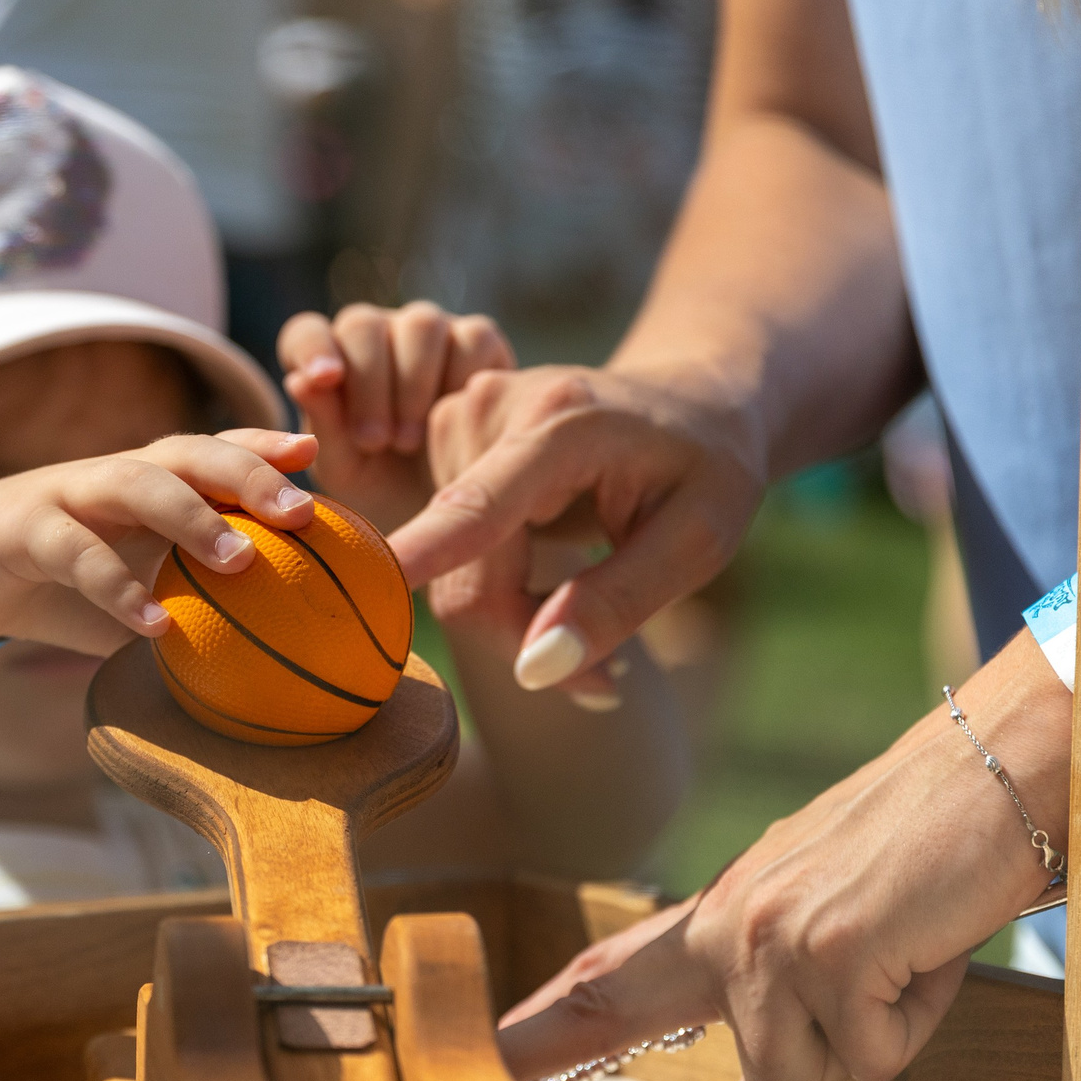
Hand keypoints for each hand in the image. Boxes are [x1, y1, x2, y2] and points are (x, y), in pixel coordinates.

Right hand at [0, 431, 319, 654]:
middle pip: (189, 452)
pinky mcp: (26, 527)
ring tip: (242, 558)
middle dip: (248, 471)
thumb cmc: (58, 585)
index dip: (262, 444)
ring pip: (137, 484)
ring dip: (193, 516)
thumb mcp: (132, 589)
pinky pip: (77, 553)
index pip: (213, 449)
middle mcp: (114, 474)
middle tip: (302, 511)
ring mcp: (69, 493)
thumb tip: (271, 658)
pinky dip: (117, 588)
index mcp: (146, 479)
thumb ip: (189, 608)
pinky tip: (154, 626)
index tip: (316, 453)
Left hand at [277, 302, 512, 533]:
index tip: (324, 379)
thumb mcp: (347, 472)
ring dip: (413, 382)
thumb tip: (298, 381)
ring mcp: (429, 334)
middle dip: (367, 382)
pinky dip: (461, 377)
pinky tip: (456, 421)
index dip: (313, 349)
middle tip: (373, 442)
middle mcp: (377, 338)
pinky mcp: (478, 342)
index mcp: (331, 364)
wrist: (452, 514)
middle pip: (362, 324)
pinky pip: (472, 337)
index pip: (308, 333)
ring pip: (420, 323)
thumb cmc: (384, 491)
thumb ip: (323, 427)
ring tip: (408, 442)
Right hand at [394, 364, 762, 694]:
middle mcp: (492, 407)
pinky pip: (447, 547)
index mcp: (564, 421)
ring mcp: (458, 418)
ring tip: (589, 620)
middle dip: (521, 635)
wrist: (693, 401)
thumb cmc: (708, 468)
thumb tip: (532, 673)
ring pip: (451, 568)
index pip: (480, 504)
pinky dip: (494, 586)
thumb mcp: (699, 542)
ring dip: (511, 616)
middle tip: (604, 679)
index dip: (428, 551)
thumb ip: (616, 603)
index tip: (372, 583)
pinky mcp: (444, 439)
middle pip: (466, 565)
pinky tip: (554, 588)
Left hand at [496, 637, 1071, 1080]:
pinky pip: (872, 1058)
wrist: (1001, 763)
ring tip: (909, 951)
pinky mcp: (830, 953)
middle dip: (767, 1070)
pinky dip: (919, 1019)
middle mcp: (726, 923)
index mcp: (721, 913)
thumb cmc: (932, 848)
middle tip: (837, 985)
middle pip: (735, 1066)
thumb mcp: (838, 929)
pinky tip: (930, 944)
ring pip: (807, 1080)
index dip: (537, 1031)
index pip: (606, 979)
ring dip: (879, 1037)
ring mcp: (769, 936)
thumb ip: (778, 1009)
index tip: (478, 1064)